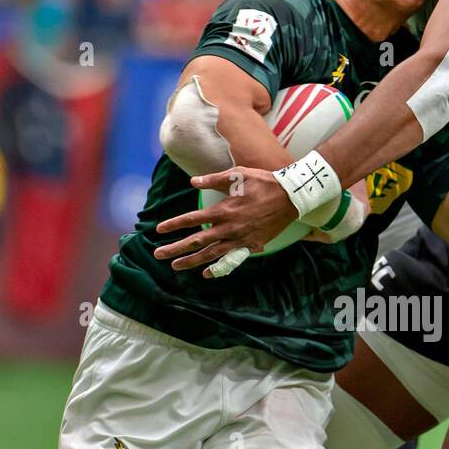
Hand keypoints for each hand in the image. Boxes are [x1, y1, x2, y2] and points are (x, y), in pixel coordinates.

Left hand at [154, 167, 296, 271]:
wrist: (290, 197)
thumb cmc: (263, 182)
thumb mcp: (237, 175)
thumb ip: (213, 179)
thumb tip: (193, 182)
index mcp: (223, 210)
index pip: (192, 220)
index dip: (174, 225)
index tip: (159, 230)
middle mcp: (229, 228)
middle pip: (196, 242)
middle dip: (175, 249)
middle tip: (157, 255)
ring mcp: (240, 239)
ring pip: (211, 255)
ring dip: (191, 261)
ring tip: (176, 266)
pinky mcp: (251, 245)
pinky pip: (231, 259)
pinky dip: (217, 268)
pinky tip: (206, 273)